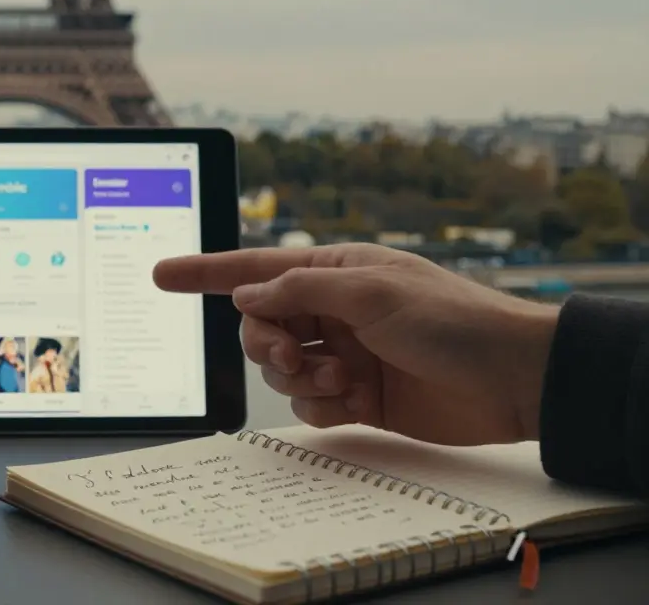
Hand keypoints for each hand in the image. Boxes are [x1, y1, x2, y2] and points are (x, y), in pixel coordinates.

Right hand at [153, 244, 559, 445]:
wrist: (513, 380)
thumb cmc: (452, 320)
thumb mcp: (372, 291)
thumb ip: (301, 290)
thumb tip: (248, 295)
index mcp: (334, 271)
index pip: (255, 269)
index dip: (205, 271)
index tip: (161, 273)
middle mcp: (332, 311)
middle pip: (259, 325)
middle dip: (265, 342)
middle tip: (292, 354)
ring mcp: (342, 354)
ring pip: (279, 370)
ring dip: (296, 377)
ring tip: (338, 379)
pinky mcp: (356, 396)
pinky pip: (308, 404)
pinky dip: (320, 405)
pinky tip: (352, 401)